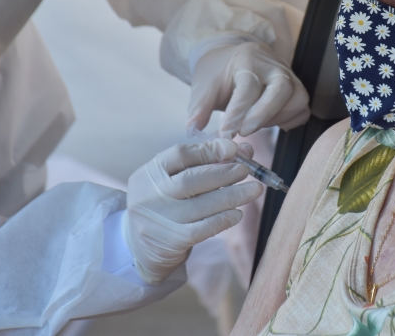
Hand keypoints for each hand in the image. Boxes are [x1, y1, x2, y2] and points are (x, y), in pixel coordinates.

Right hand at [124, 139, 262, 284]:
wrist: (141, 247)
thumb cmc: (166, 204)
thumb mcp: (174, 179)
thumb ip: (205, 161)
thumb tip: (243, 149)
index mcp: (149, 173)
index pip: (179, 155)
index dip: (209, 150)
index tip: (233, 149)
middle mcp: (150, 195)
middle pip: (190, 180)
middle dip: (223, 173)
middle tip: (246, 170)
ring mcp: (159, 220)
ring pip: (200, 205)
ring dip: (231, 196)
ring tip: (253, 190)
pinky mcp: (171, 242)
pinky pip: (202, 229)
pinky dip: (223, 220)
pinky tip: (237, 214)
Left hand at [187, 42, 310, 136]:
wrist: (232, 58)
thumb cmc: (219, 73)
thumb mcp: (204, 86)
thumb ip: (199, 108)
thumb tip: (193, 130)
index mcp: (248, 59)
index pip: (248, 87)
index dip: (238, 113)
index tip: (226, 133)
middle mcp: (273, 65)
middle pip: (281, 88)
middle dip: (264, 114)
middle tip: (244, 132)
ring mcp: (289, 76)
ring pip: (296, 100)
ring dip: (275, 118)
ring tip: (253, 124)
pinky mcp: (297, 88)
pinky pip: (302, 109)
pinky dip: (289, 120)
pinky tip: (270, 122)